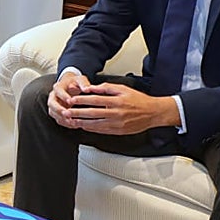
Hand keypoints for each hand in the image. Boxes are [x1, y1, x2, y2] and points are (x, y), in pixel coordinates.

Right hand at [46, 72, 89, 127]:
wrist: (72, 86)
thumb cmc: (76, 83)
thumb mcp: (81, 80)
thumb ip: (84, 84)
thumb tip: (87, 89)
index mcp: (58, 87)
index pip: (58, 91)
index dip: (63, 96)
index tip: (70, 101)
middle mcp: (53, 96)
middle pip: (51, 103)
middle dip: (58, 109)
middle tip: (66, 114)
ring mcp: (54, 105)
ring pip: (53, 113)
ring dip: (61, 118)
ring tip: (71, 122)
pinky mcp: (56, 113)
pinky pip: (58, 119)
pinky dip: (65, 123)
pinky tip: (74, 125)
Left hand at [64, 82, 179, 134]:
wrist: (153, 113)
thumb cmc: (139, 100)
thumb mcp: (123, 89)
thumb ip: (106, 88)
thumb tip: (92, 87)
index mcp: (117, 101)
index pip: (95, 100)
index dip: (82, 100)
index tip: (72, 100)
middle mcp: (116, 113)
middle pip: (92, 113)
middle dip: (77, 113)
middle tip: (66, 112)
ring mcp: (117, 124)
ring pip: (95, 124)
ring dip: (82, 123)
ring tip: (71, 121)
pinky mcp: (118, 131)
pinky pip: (102, 131)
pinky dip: (91, 129)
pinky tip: (84, 127)